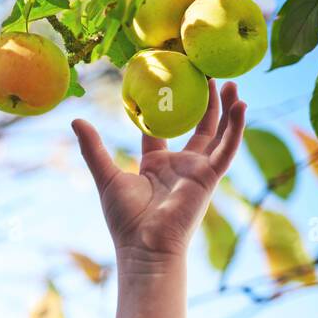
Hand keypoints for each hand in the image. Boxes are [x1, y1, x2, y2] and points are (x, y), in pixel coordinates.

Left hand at [71, 79, 245, 262]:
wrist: (144, 245)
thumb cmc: (125, 219)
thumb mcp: (106, 175)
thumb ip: (93, 148)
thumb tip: (75, 119)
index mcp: (156, 164)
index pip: (164, 129)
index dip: (168, 106)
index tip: (171, 79)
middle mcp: (180, 165)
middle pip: (198, 126)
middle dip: (205, 101)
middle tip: (208, 72)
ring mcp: (197, 170)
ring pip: (218, 133)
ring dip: (227, 108)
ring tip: (233, 81)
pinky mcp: (210, 177)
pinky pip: (227, 149)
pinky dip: (236, 128)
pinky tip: (242, 104)